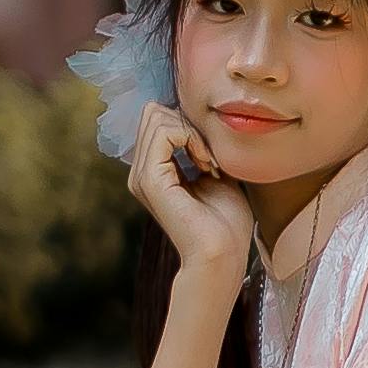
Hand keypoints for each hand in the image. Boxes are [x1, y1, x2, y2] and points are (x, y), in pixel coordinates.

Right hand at [128, 99, 249, 292]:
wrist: (223, 255)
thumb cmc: (226, 223)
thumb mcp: (215, 174)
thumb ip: (203, 148)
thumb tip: (204, 121)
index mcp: (153, 171)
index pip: (157, 119)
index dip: (188, 125)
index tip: (213, 154)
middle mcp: (141, 172)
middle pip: (153, 113)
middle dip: (188, 124)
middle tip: (211, 156)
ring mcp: (142, 176)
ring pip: (157, 117)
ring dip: (191, 132)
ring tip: (210, 162)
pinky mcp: (150, 179)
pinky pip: (165, 133)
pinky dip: (191, 139)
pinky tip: (207, 164)